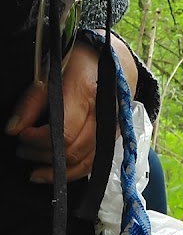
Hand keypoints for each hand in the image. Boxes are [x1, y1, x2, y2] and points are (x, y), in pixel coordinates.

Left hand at [6, 35, 138, 182]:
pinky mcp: (112, 139)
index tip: (21, 134)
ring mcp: (111, 130)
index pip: (63, 131)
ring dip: (56, 169)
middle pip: (72, 150)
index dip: (37, 139)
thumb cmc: (80, 62)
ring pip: (83, 162)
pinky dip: (72, 172)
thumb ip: (32, 100)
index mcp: (86, 94)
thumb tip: (13, 128)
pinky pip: (92, 164)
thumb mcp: (52, 70)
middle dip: (42, 154)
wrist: (117, 62)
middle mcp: (104, 115)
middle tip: (22, 148)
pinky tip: (53, 173)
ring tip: (34, 167)